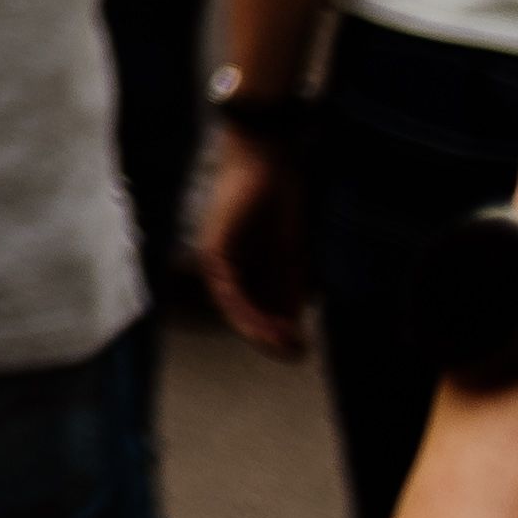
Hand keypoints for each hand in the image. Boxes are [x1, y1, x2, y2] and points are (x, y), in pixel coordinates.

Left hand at [206, 123, 313, 357]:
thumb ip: (290, 291)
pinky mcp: (214, 250)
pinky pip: (226, 291)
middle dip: (270, 339)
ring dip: (258, 332)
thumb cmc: (284, 203)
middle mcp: (226, 270)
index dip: (278, 336)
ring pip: (233, 309)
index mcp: (246, 271)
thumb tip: (292, 331)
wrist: (272, 162)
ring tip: (284, 347)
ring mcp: (216, 261)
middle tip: (297, 355)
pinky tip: (265, 328)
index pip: (258, 313)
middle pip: (244, 316)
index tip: (304, 350)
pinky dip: (244, 312)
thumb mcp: (293, 258)